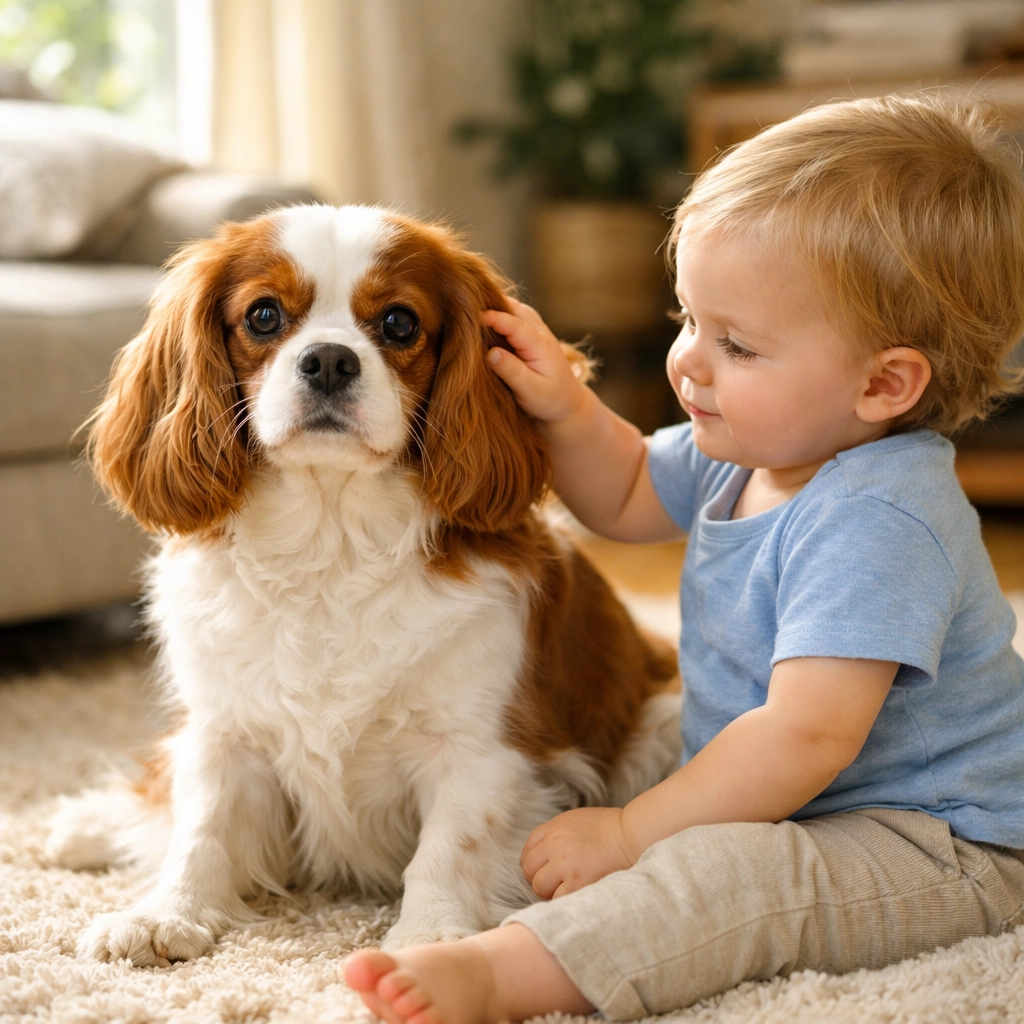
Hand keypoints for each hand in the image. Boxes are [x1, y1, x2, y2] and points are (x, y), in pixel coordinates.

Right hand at [483, 300, 589, 423]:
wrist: (567, 403)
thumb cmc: (549, 401)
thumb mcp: (531, 392)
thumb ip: (512, 372)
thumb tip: (490, 353)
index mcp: (541, 347)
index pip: (517, 326)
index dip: (497, 318)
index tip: (476, 316)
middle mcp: (541, 334)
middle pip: (516, 309)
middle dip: (494, 303)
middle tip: (468, 305)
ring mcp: (538, 332)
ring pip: (516, 308)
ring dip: (497, 305)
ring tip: (474, 308)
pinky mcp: (532, 335)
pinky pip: (516, 316)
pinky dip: (502, 312)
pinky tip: (486, 318)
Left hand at [520, 807, 633, 898]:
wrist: (634, 836)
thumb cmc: (611, 830)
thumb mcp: (578, 821)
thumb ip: (557, 834)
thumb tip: (543, 856)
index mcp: (555, 827)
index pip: (528, 849)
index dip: (535, 863)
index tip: (545, 870)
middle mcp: (555, 843)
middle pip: (529, 868)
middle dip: (539, 877)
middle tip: (556, 883)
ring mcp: (565, 863)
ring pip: (539, 886)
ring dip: (550, 891)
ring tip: (568, 889)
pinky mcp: (577, 882)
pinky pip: (556, 898)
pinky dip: (563, 900)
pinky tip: (577, 895)